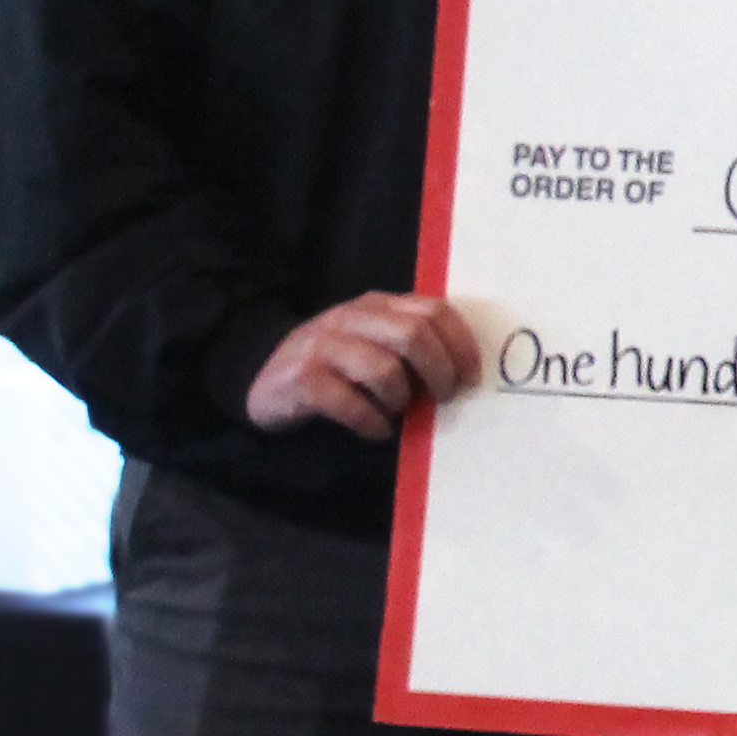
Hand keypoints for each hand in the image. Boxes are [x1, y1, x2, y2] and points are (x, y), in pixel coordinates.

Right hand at [244, 293, 482, 440]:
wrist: (265, 376)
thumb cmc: (336, 364)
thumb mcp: (373, 341)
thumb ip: (410, 344)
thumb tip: (463, 374)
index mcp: (378, 305)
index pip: (433, 310)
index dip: (460, 343)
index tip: (471, 375)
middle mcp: (351, 318)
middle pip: (414, 336)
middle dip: (439, 372)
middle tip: (443, 398)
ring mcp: (324, 346)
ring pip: (384, 370)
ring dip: (401, 400)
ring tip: (398, 414)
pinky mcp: (303, 380)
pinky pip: (350, 404)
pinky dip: (372, 423)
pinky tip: (376, 430)